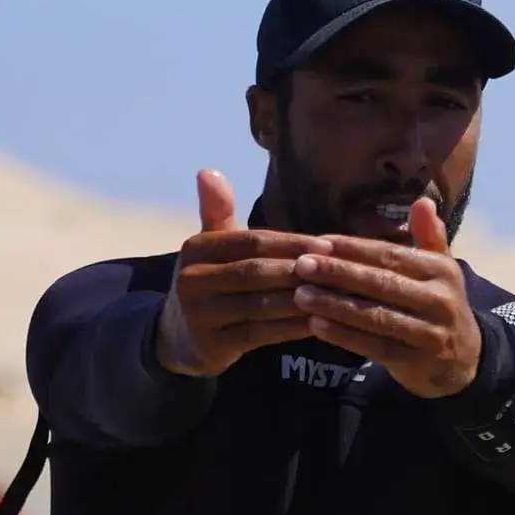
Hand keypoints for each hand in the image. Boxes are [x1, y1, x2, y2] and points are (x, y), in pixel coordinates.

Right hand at [154, 169, 330, 377]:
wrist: (175, 336)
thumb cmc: (208, 283)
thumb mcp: (209, 247)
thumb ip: (217, 212)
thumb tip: (209, 170)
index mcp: (197, 248)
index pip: (252, 241)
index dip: (291, 243)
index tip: (329, 245)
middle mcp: (192, 279)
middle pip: (257, 271)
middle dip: (300, 270)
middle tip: (339, 271)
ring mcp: (199, 314)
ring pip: (261, 304)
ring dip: (301, 300)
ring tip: (336, 296)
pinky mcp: (211, 344)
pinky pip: (259, 334)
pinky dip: (291, 328)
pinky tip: (318, 323)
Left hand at [287, 197, 483, 397]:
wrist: (465, 360)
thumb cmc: (439, 305)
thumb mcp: (441, 270)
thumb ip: (428, 237)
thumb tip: (423, 201)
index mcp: (442, 270)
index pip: (392, 255)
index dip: (354, 249)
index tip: (319, 242)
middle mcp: (439, 300)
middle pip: (382, 283)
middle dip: (339, 273)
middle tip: (301, 265)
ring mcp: (429, 333)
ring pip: (376, 316)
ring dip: (335, 305)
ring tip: (301, 295)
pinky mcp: (416, 361)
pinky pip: (375, 347)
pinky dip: (345, 336)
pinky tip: (317, 325)